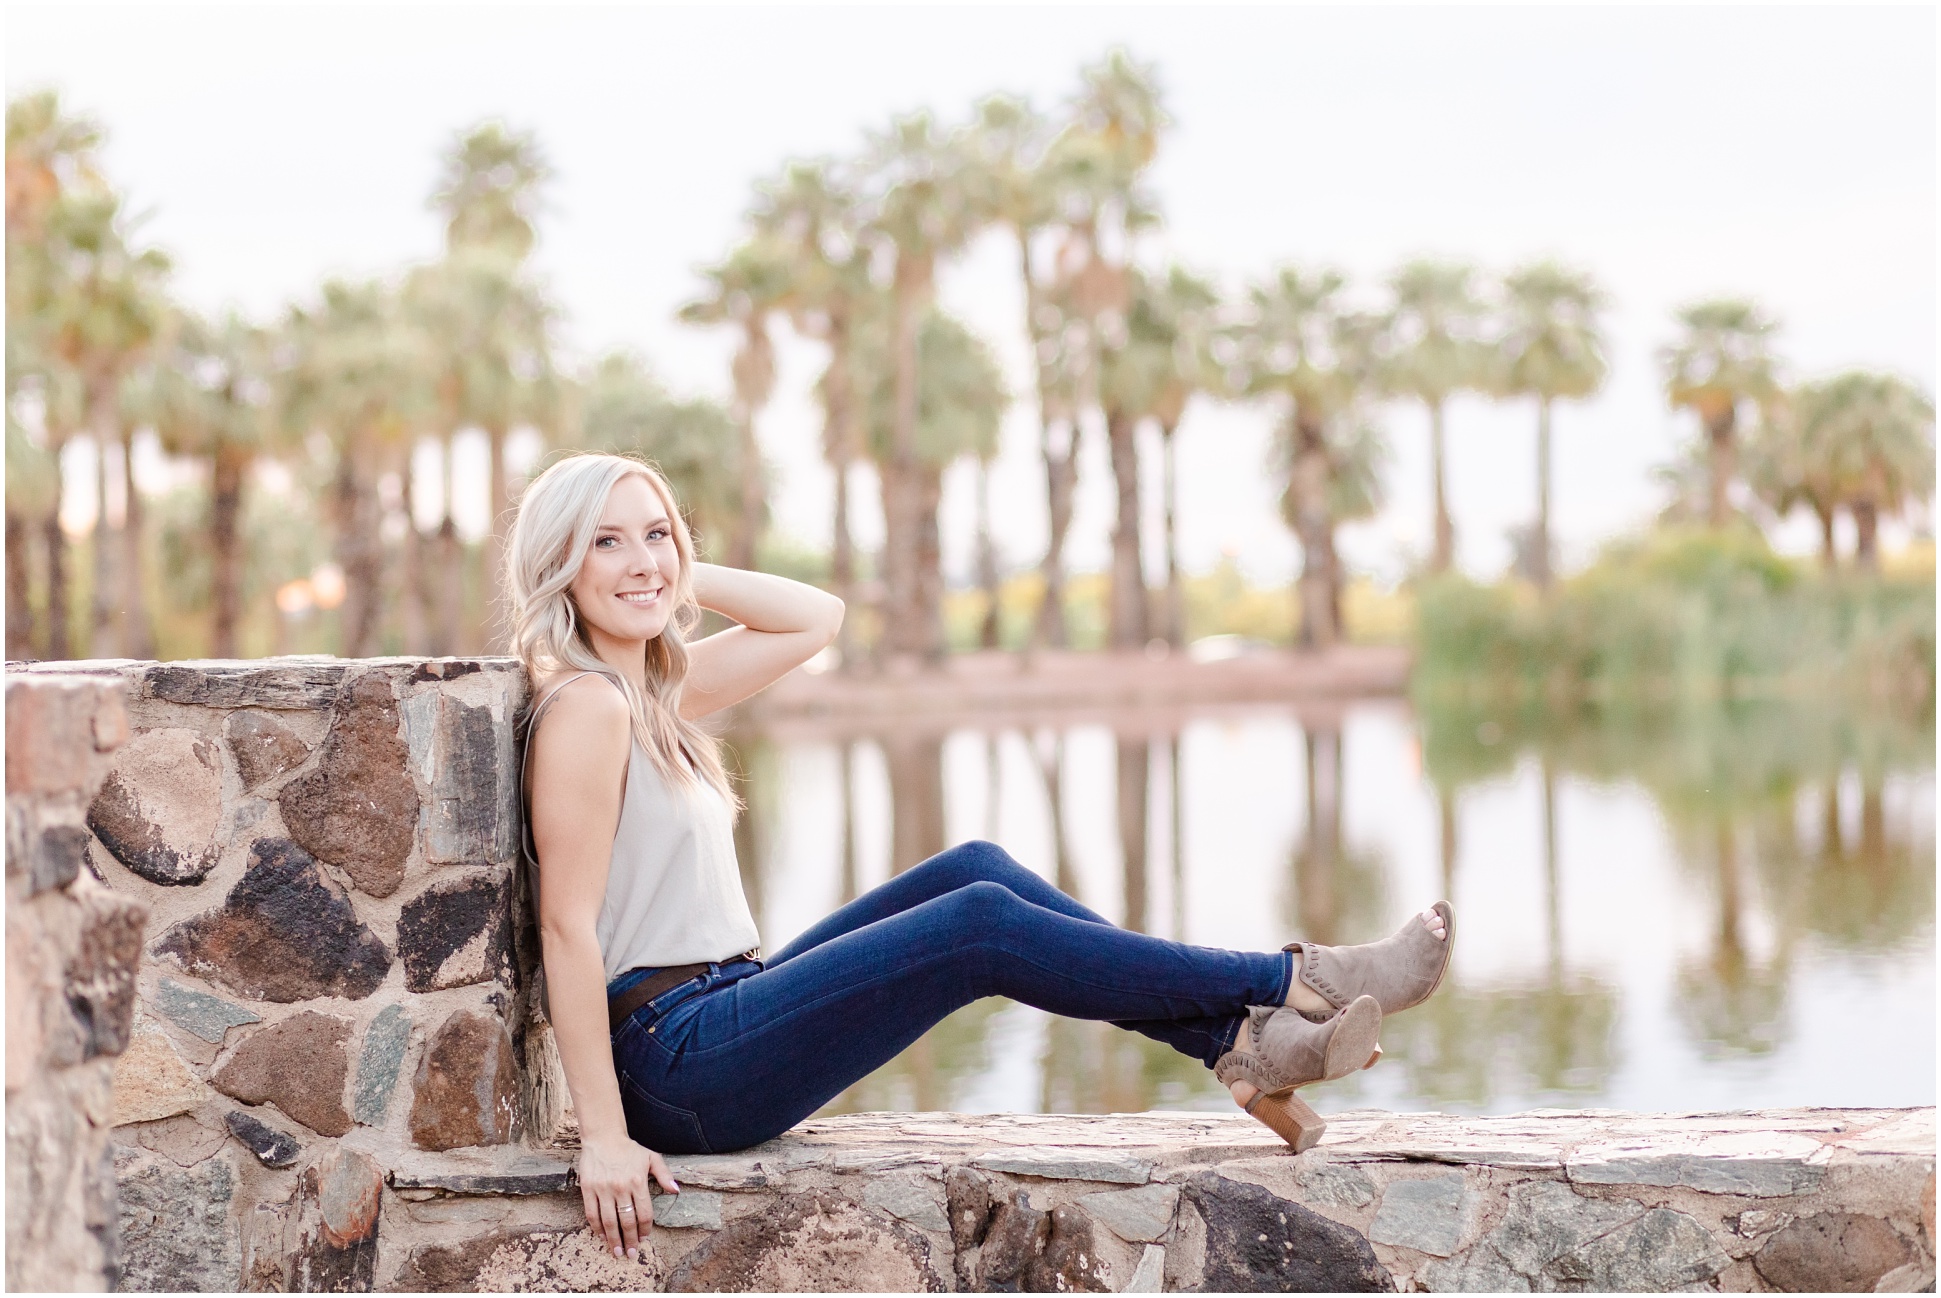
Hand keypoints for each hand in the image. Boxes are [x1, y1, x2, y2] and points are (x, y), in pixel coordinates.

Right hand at [578, 1134, 678, 1258]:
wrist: (603, 1137)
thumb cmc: (629, 1149)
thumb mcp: (651, 1157)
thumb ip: (664, 1174)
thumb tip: (676, 1190)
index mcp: (638, 1181)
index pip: (644, 1212)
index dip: (645, 1229)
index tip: (644, 1239)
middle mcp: (621, 1187)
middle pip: (626, 1221)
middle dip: (630, 1240)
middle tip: (631, 1254)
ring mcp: (603, 1189)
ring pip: (608, 1221)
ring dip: (613, 1239)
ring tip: (617, 1252)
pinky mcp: (588, 1189)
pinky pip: (592, 1213)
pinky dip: (597, 1228)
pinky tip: (602, 1236)